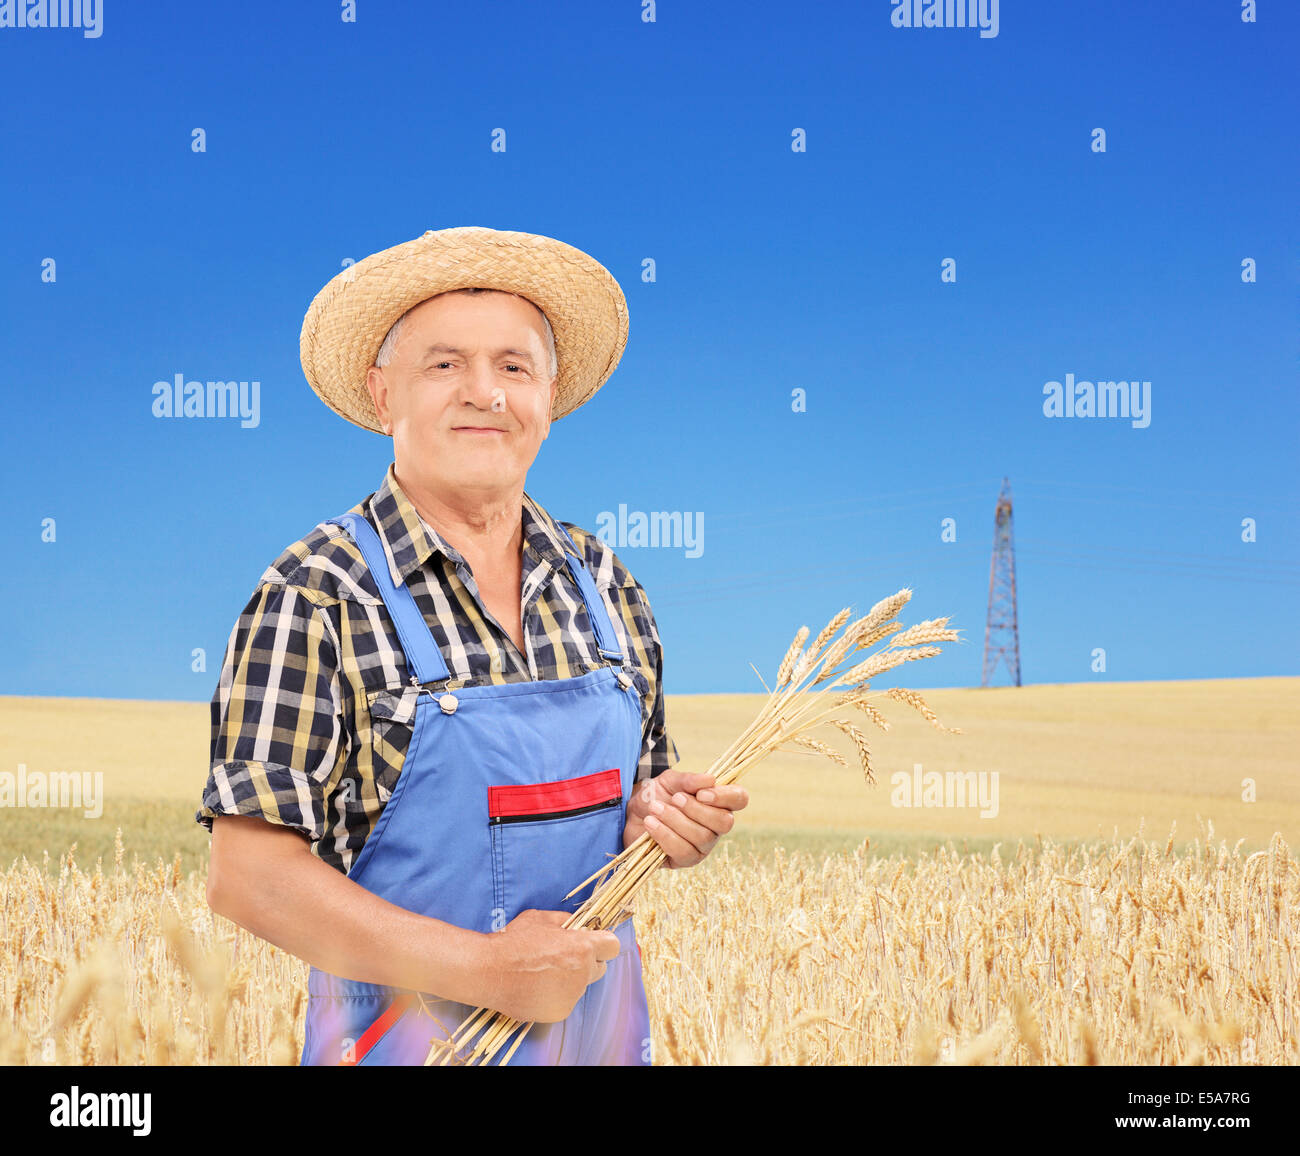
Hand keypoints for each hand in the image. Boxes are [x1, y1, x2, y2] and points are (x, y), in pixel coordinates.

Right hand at [478, 909, 620, 1022]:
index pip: (612, 946)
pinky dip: (556, 995)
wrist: (490, 972)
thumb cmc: (514, 942)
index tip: (592, 942)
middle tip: (564, 957)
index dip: (603, 943)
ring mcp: (571, 995)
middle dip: (587, 962)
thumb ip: (563, 920)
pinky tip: (536, 987)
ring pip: (580, 986)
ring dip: (569, 979)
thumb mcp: (540, 918)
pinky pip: (565, 1001)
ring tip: (542, 973)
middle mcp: (582, 973)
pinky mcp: (559, 1012)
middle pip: (599, 968)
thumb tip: (575, 924)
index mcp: (582, 948)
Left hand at [622, 769, 748, 868]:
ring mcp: (703, 845)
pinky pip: (683, 851)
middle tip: (675, 798)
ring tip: (655, 808)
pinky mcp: (685, 860)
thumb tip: (710, 779)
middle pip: (725, 822)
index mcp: (718, 802)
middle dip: (697, 809)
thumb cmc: (656, 795)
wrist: (632, 813)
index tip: (702, 793)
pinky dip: (665, 835)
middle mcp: (716, 826)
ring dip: (675, 820)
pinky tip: (651, 823)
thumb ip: (688, 779)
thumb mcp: (669, 780)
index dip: (725, 796)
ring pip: (702, 837)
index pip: (740, 799)